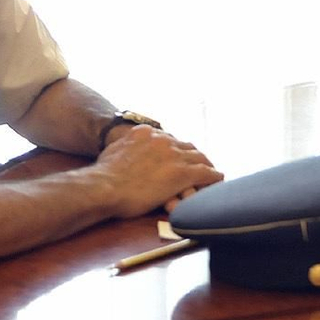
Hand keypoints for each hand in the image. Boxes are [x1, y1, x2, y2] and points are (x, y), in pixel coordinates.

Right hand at [93, 125, 222, 217]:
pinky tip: (217, 180)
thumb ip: (123, 148)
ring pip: (199, 158)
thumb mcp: (112, 151)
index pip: (169, 139)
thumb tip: (120, 151)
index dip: (175, 150)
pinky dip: (213, 177)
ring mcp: (174, 156)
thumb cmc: (102, 175)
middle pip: (186, 146)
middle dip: (192, 157)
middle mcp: (163, 140)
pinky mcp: (182, 173)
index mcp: (145, 133)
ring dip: (205, 166)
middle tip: (198, 165)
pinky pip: (206, 173)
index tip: (178, 158)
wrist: (104, 186)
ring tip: (210, 173)